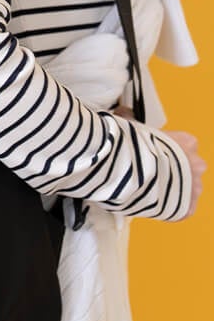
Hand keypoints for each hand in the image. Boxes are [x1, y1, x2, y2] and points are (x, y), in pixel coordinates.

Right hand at [109, 105, 205, 219]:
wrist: (128, 172)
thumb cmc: (129, 147)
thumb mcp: (130, 126)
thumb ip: (132, 120)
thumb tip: (124, 111)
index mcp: (186, 142)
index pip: (186, 144)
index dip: (169, 149)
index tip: (155, 152)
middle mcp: (196, 164)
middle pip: (190, 167)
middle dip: (175, 170)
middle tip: (152, 171)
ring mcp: (194, 187)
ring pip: (188, 189)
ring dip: (173, 189)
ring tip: (150, 189)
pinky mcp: (187, 209)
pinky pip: (183, 210)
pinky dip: (171, 209)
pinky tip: (154, 203)